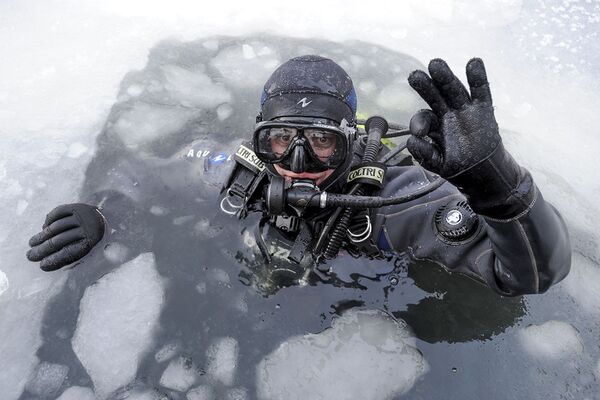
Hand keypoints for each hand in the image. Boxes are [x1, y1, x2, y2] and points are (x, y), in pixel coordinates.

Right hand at [27, 203, 104, 270]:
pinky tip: (44, 229)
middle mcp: (86, 229)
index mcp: (90, 242)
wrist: (104, 218)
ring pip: (55, 228)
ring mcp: (80, 217)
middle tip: (30, 256)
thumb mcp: (86, 247)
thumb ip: (70, 254)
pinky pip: (57, 214)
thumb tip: (46, 262)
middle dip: (42, 250)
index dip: (54, 260)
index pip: (68, 253)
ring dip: (41, 237)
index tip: (42, 265)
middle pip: (59, 241)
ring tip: (32, 243)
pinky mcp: (75, 207)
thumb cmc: (89, 237)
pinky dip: (48, 222)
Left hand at [406, 58, 533, 217]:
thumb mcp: (438, 164)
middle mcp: (448, 114)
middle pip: (436, 96)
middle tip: (414, 76)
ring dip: (445, 77)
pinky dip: (478, 78)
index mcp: (436, 126)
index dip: (419, 122)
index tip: (418, 131)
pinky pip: (481, 91)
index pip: (424, 117)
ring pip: (454, 90)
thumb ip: (425, 155)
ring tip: (435, 64)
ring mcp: (466, 111)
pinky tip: (474, 62)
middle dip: (425, 86)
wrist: (485, 174)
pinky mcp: (484, 110)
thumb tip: (413, 141)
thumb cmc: (458, 166)